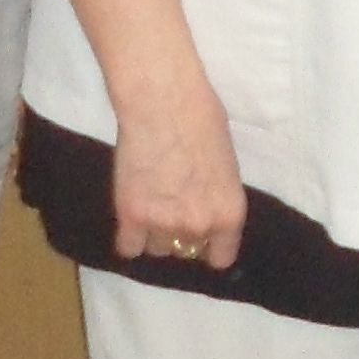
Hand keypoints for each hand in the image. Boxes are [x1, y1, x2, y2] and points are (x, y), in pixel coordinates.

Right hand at [111, 76, 247, 269]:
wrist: (162, 101)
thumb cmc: (202, 118)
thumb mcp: (226, 164)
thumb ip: (216, 195)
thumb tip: (206, 206)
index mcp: (229, 213)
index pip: (221, 258)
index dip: (209, 247)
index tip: (202, 238)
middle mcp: (198, 226)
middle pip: (186, 251)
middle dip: (180, 233)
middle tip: (171, 205)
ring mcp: (163, 224)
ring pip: (156, 249)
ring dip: (153, 232)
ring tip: (150, 200)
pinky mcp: (131, 217)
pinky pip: (128, 248)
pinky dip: (129, 235)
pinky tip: (131, 214)